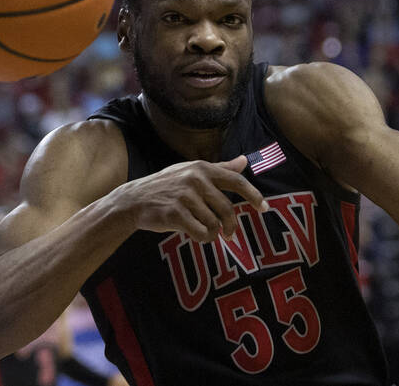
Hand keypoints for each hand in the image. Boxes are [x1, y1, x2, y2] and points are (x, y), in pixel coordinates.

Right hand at [113, 156, 267, 242]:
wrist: (134, 200)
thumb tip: (244, 161)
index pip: (236, 181)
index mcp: (202, 168)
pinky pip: (201, 233)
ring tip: (202, 230)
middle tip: (230, 235)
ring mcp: (185, 196)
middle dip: (231, 225)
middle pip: (227, 208)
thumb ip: (220, 168)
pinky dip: (203, 238)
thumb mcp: (191, 171)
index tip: (264, 208)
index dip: (253, 195)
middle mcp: (195, 179)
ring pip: (214, 224)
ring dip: (212, 233)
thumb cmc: (166, 186)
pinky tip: (196, 235)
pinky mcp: (175, 214)